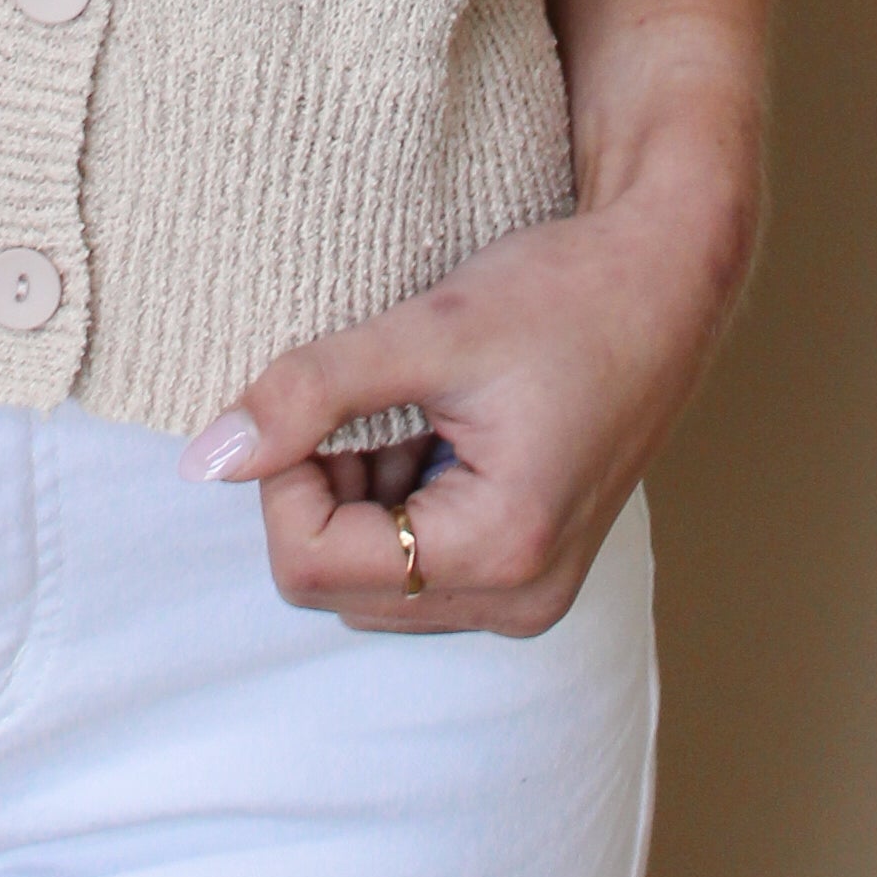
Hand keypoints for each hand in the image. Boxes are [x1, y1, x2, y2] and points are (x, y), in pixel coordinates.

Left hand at [182, 155, 746, 635]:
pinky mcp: (530, 569)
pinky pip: (419, 566)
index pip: (315, 567)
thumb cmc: (566, 294)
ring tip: (408, 406)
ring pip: (374, 579)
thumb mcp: (428, 331)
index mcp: (502, 551)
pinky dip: (398, 501)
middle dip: (324, 491)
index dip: (284, 481)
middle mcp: (521, 598)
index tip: (308, 403)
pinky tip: (432, 427)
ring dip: (360, 496)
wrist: (668, 278)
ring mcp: (530, 591)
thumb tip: (208, 459)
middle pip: (341, 585)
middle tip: (364, 399)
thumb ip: (310, 392)